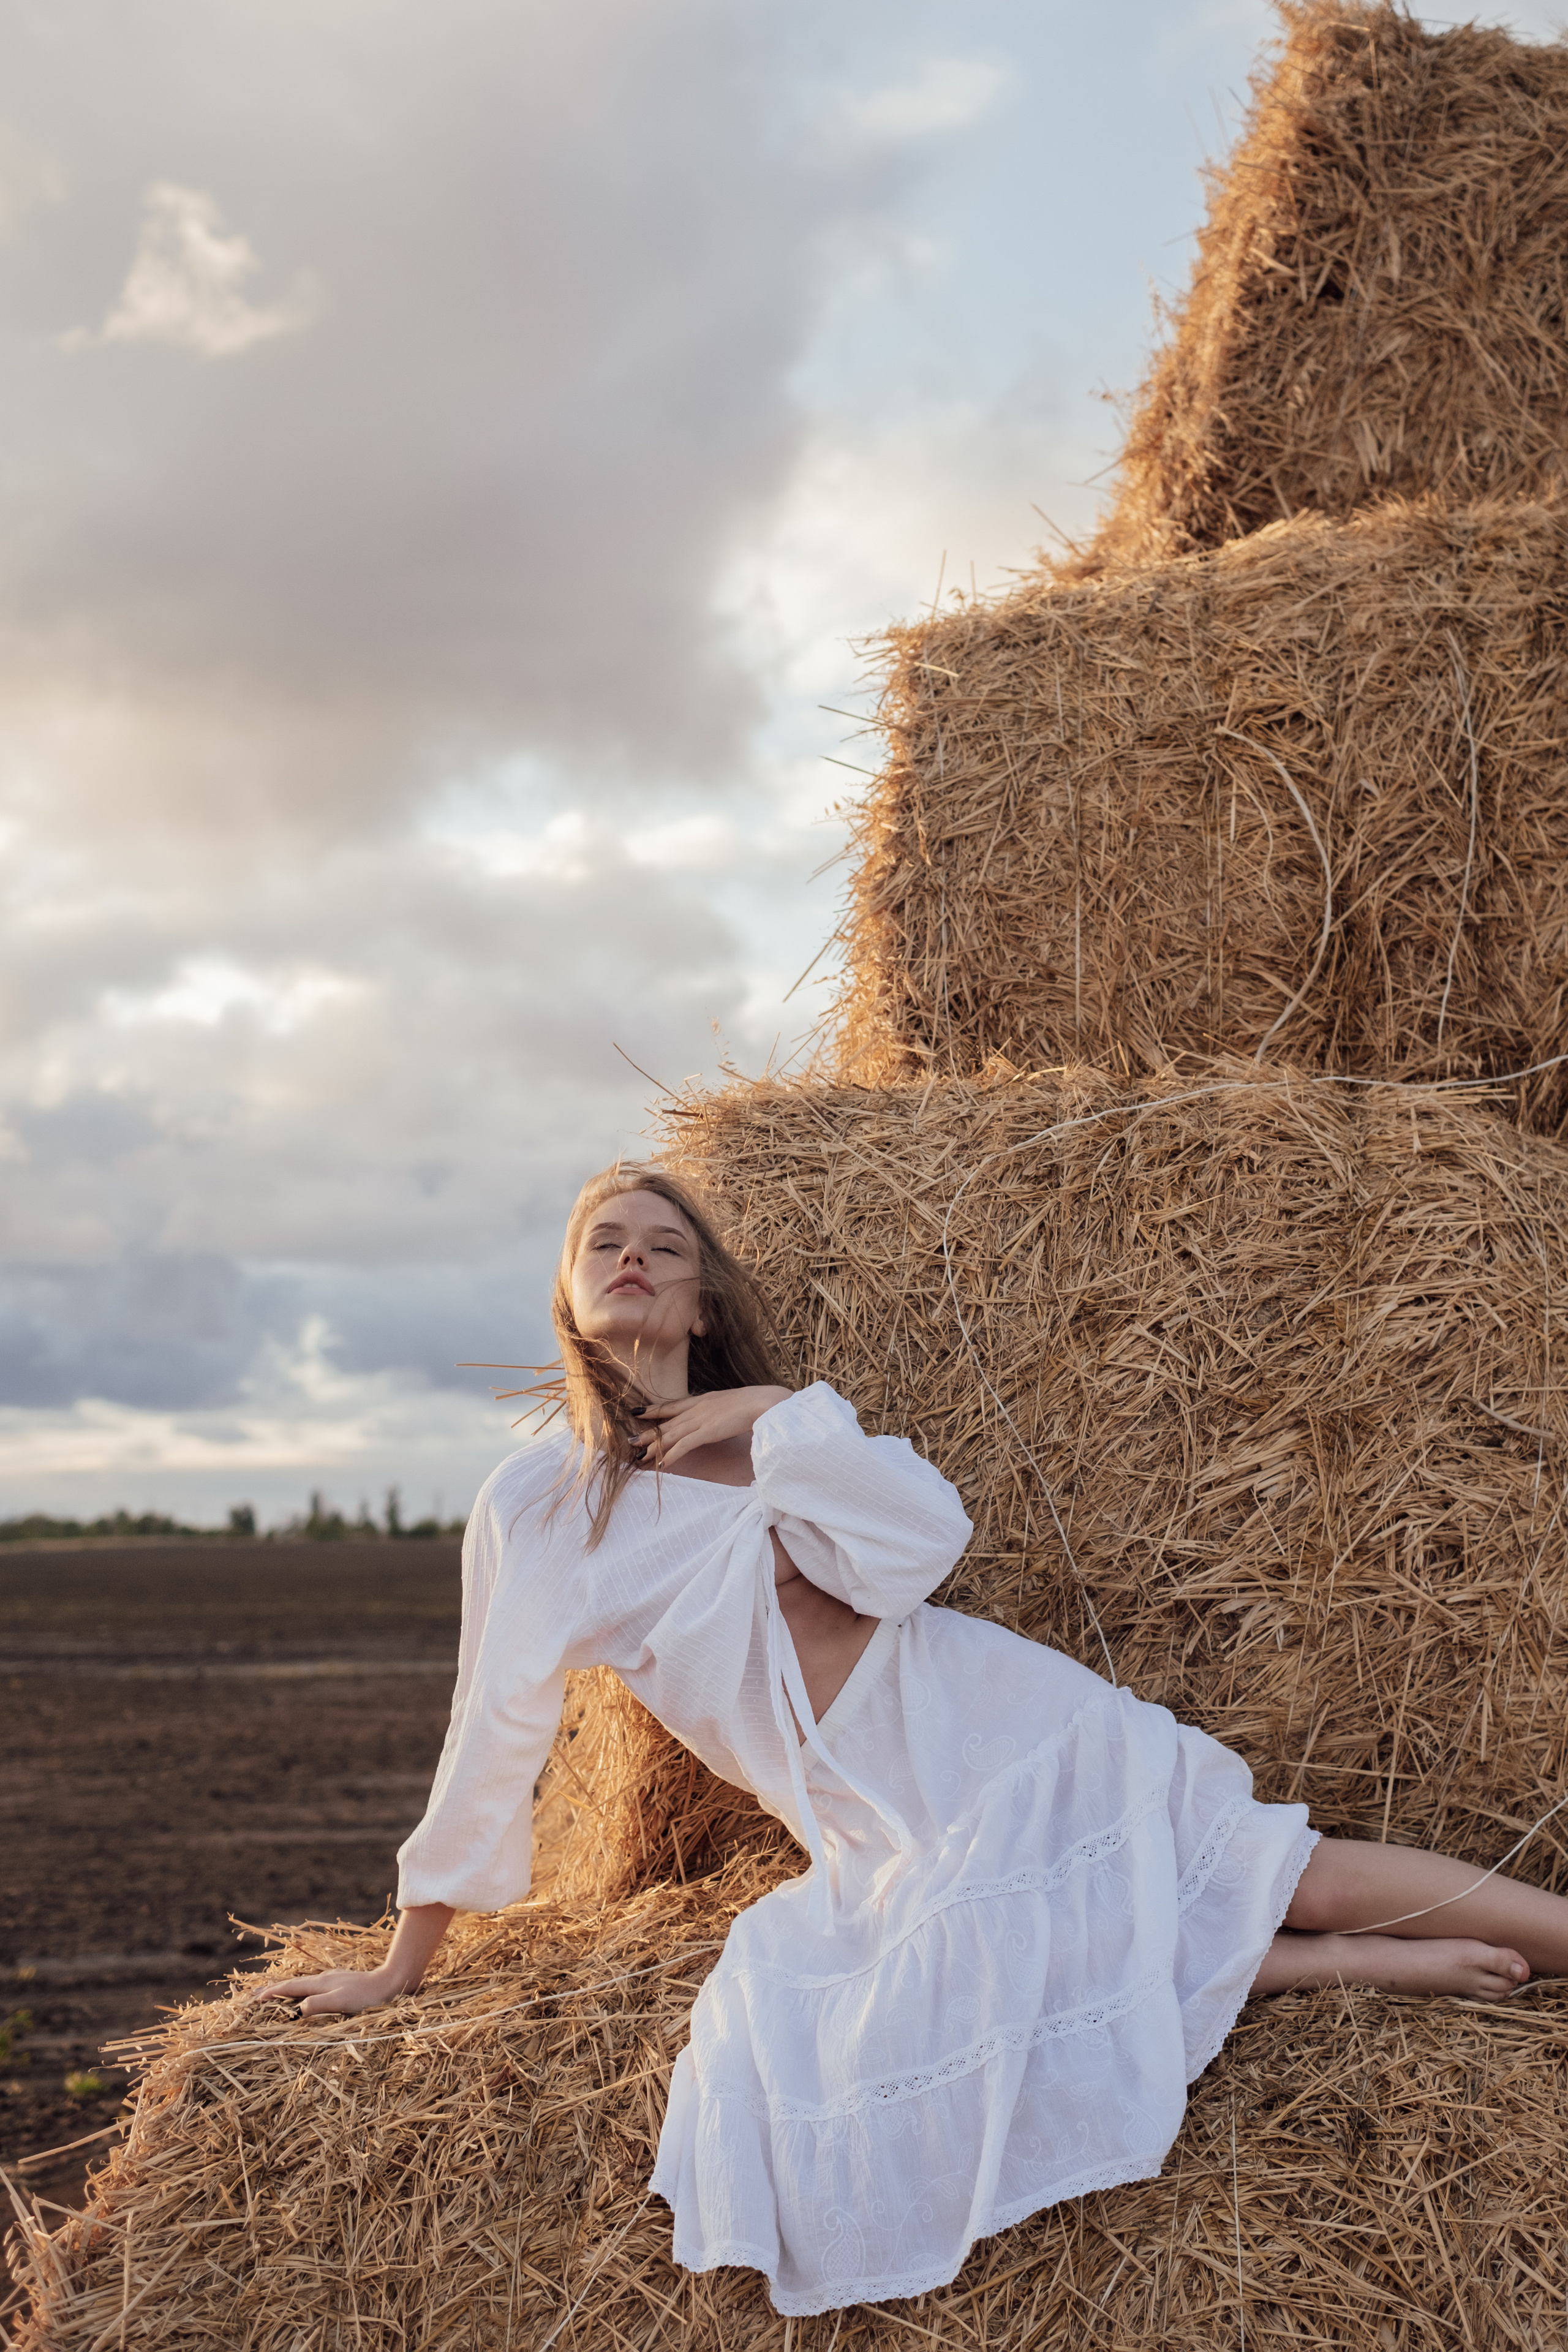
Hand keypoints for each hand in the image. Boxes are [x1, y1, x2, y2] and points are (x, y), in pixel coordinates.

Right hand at [244, 1965, 403, 2017]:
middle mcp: (324, 1979)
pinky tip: (306, 1993)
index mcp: (320, 1984)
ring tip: (274, 1992)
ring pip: (303, 1984)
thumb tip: (296, 2010)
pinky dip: (301, 1990)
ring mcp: (333, 1980)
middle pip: (293, 1984)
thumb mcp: (341, 2002)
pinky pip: (313, 1986)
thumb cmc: (368, 1996)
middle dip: (273, 1989)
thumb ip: (318, 2004)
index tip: (253, 1999)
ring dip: (286, 1988)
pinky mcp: (342, 1983)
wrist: (393, 1983)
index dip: (271, 1994)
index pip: (290, 1988)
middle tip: (254, 1993)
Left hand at [636, 1385, 791, 1469]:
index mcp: (702, 1400)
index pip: (672, 1405)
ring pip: (670, 1435)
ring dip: (653, 1447)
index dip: (654, 1410)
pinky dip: (671, 1456)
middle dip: (647, 1433)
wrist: (763, 1402)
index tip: (639, 1412)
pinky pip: (683, 1446)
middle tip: (629, 1441)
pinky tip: (661, 1465)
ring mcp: (700, 1420)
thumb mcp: (730, 1403)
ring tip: (638, 1455)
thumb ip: (720, 1409)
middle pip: (666, 1423)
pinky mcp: (706, 1432)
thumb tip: (718, 1416)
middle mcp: (697, 1409)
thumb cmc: (754, 1403)